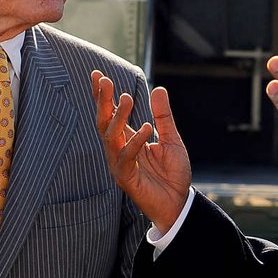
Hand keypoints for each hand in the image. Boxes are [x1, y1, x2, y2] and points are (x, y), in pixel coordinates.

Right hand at [91, 71, 191, 232]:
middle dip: (102, 101)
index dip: (103, 95)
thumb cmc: (172, 174)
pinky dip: (135, 142)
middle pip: (103, 122)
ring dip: (118, 117)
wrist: (179, 203)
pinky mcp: (126, 178)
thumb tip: (159, 89)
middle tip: (104, 80)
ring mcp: (120, 164)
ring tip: (128, 98)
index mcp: (127, 139)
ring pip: (110, 137)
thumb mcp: (171, 140)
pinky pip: (126, 157)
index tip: (97, 74)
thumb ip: (163, 117)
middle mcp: (119, 150)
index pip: (110, 113)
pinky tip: (145, 128)